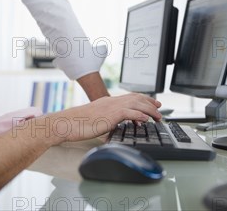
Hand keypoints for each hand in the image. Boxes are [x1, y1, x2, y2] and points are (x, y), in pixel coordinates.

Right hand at [46, 93, 161, 142]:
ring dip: (148, 110)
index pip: (129, 97)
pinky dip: (139, 115)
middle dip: (150, 103)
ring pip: (135, 104)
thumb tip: (113, 129)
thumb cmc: (77, 124)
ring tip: (157, 116)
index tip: (152, 104)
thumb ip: (106, 122)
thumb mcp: (95, 121)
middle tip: (160, 108)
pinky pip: (128, 112)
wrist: (67, 123)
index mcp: (107, 102)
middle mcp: (110, 102)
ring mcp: (110, 107)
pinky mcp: (109, 114)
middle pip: (136, 98)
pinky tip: (145, 119)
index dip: (143, 100)